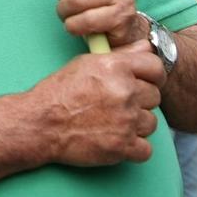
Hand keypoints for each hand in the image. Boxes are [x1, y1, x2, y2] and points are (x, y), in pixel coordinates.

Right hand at [32, 45, 163, 166]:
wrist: (41, 123)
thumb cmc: (60, 92)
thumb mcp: (87, 63)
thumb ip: (122, 55)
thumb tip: (147, 46)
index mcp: (116, 67)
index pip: (156, 66)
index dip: (152, 76)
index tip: (145, 83)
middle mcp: (125, 91)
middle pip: (154, 96)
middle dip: (140, 101)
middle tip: (119, 106)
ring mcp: (126, 120)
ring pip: (151, 123)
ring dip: (136, 125)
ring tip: (114, 124)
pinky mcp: (122, 146)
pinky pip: (146, 150)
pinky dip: (133, 149)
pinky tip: (117, 142)